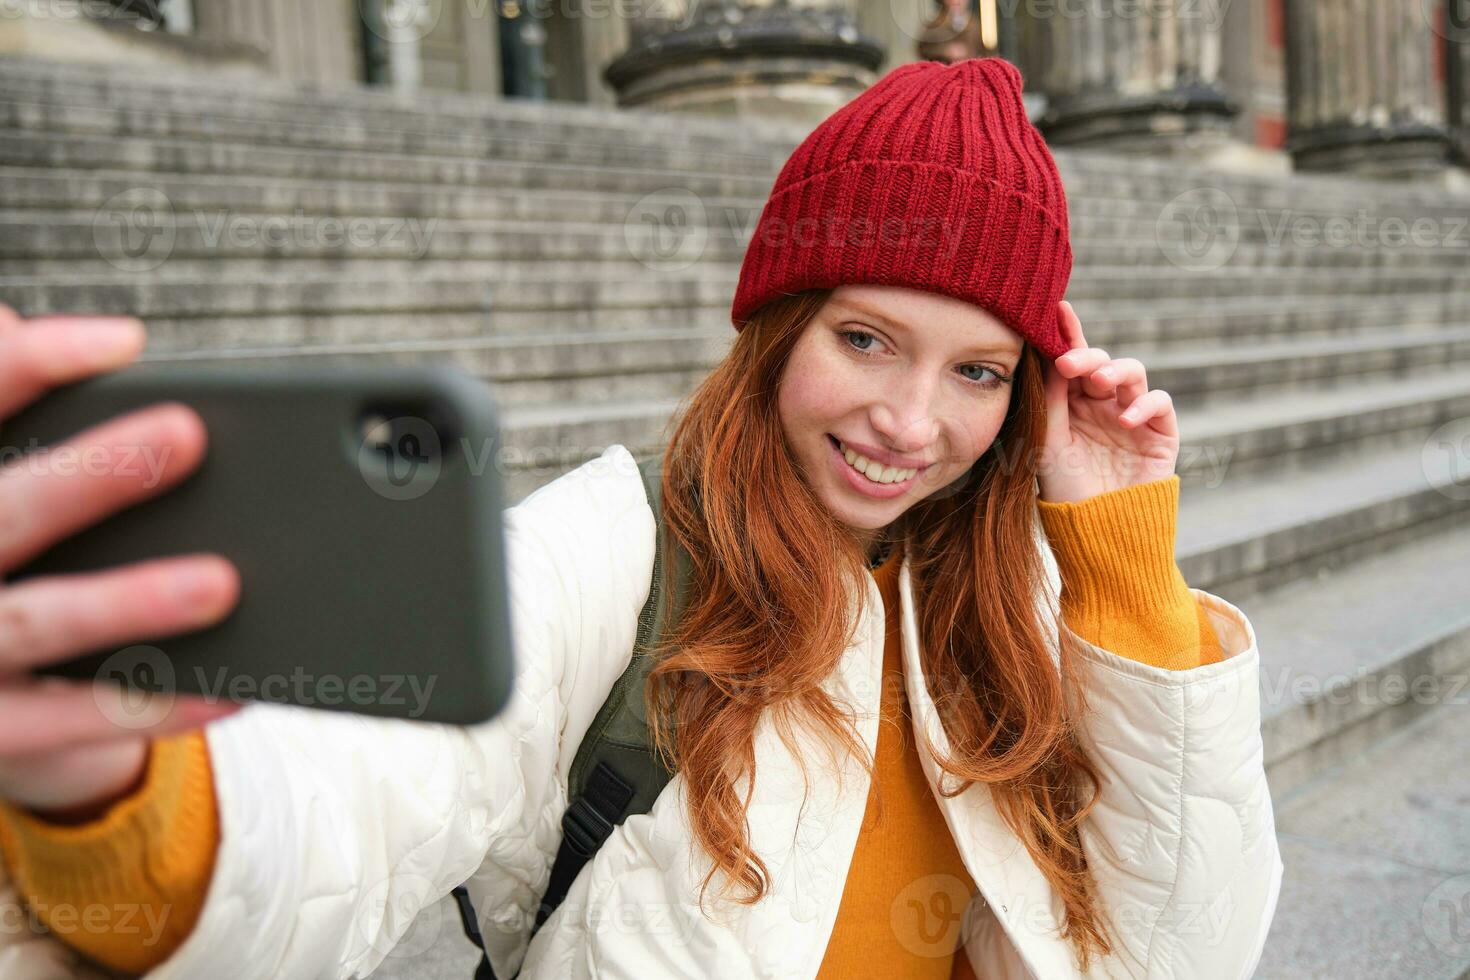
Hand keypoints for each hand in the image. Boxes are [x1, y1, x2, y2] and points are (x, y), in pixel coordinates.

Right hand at [0, 304, 240, 819]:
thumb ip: (10, 411)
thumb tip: (26, 326)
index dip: (30, 366)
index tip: (126, 341)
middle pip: (3, 513)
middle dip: (92, 476)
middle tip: (186, 435)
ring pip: (37, 622)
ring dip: (130, 601)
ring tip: (221, 582)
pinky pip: (71, 722)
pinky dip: (151, 706)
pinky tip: (227, 690)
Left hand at [1038, 300, 1179, 504]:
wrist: (1099, 531)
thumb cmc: (1067, 490)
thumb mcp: (1049, 443)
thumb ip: (1051, 401)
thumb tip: (1051, 358)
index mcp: (1073, 403)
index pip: (1071, 363)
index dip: (1067, 335)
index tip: (1056, 310)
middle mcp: (1103, 404)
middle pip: (1100, 362)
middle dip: (1087, 356)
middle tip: (1069, 363)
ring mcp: (1132, 415)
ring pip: (1132, 373)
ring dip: (1116, 371)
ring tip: (1100, 382)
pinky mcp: (1159, 433)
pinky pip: (1159, 403)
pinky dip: (1144, 404)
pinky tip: (1125, 418)